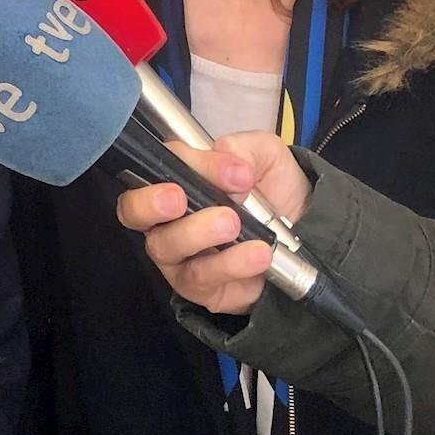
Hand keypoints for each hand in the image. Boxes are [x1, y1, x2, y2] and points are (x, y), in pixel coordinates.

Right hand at [114, 133, 310, 315]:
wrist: (301, 236)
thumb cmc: (271, 192)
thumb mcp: (266, 156)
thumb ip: (246, 149)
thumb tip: (228, 157)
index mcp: (175, 177)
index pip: (160, 164)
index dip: (186, 163)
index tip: (231, 170)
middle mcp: (166, 216)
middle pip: (133, 210)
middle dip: (151, 202)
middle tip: (179, 198)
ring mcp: (178, 253)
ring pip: (165, 244)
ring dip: (198, 232)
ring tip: (233, 224)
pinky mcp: (196, 285)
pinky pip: (201, 275)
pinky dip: (230, 263)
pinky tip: (257, 253)